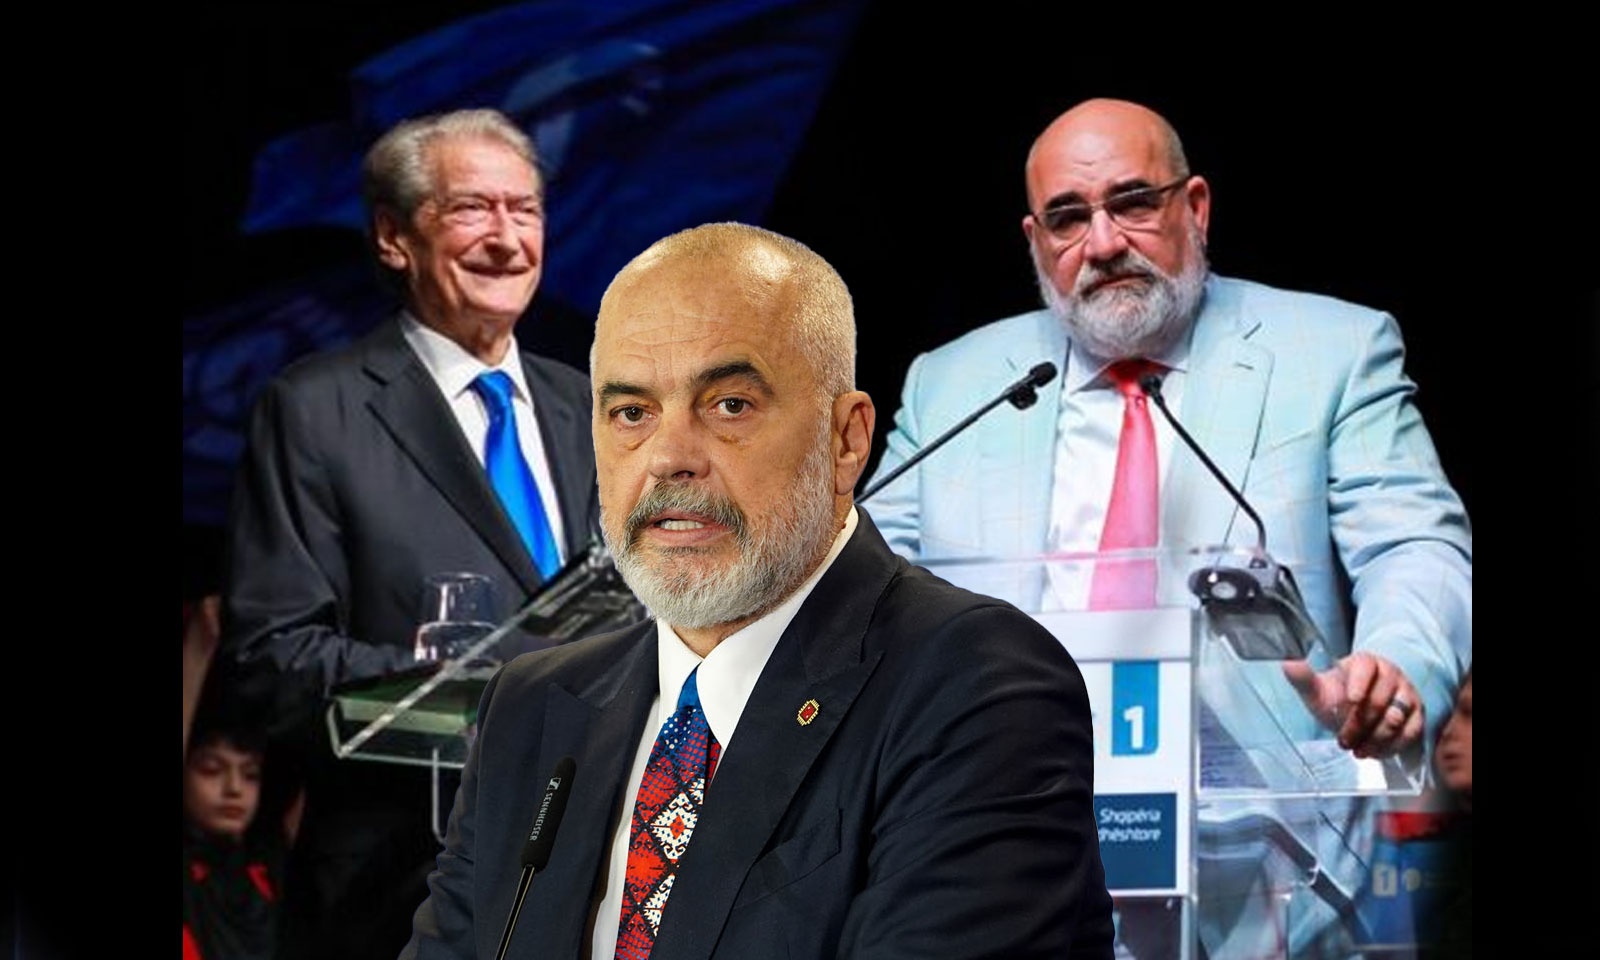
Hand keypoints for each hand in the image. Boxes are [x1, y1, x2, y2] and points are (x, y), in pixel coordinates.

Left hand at [1282, 652, 1423, 758]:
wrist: (1356, 714)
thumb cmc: (1336, 698)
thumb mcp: (1317, 690)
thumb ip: (1303, 677)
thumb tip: (1286, 661)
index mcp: (1366, 662)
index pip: (1366, 666)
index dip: (1359, 683)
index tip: (1350, 700)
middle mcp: (1391, 674)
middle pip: (1379, 699)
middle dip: (1359, 724)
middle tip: (1343, 740)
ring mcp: (1407, 695)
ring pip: (1396, 717)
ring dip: (1375, 738)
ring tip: (1356, 749)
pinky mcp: (1417, 715)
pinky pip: (1410, 732)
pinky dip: (1391, 747)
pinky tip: (1373, 752)